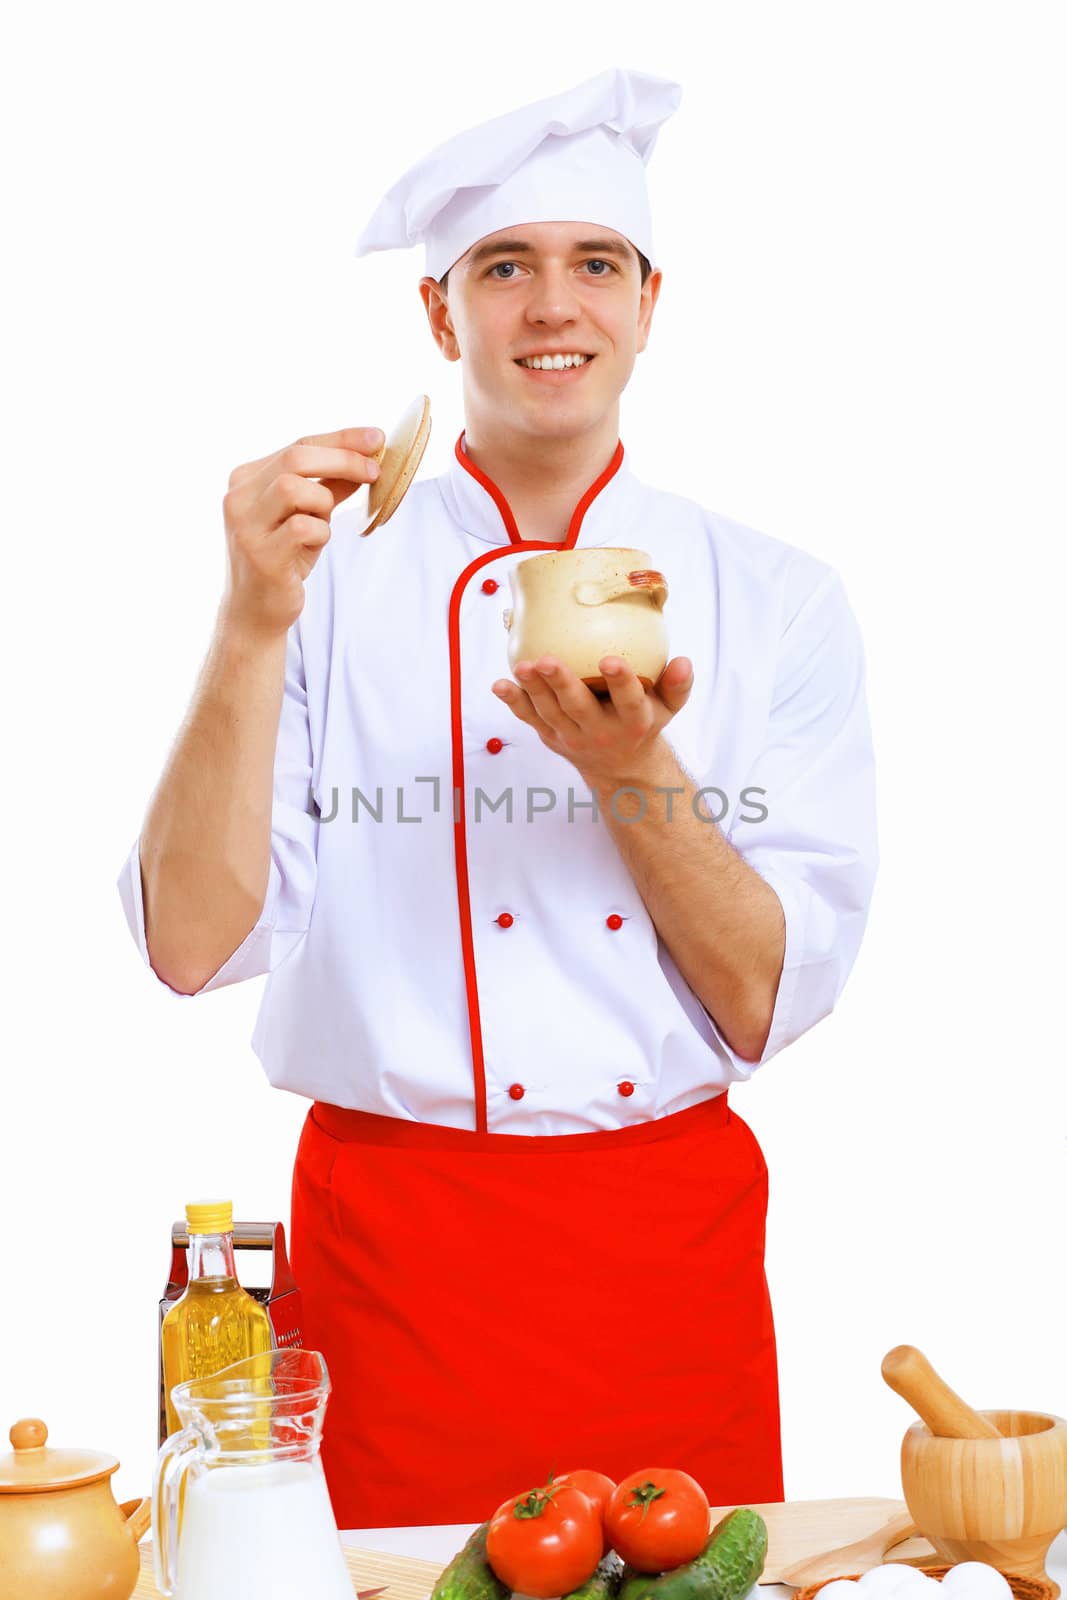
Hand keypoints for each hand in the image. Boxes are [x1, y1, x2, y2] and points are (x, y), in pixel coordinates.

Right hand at [220, 425, 384, 639]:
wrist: (255, 610)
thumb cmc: (283, 558)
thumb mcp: (307, 516)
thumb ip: (329, 486)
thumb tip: (367, 458)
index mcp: (246, 479)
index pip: (298, 446)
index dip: (341, 439)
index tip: (377, 438)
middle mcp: (237, 497)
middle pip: (295, 458)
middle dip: (342, 459)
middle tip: (375, 470)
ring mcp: (245, 525)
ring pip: (294, 488)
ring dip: (323, 502)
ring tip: (322, 523)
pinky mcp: (260, 553)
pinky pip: (303, 527)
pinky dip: (320, 532)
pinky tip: (313, 545)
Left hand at [491, 653, 694, 789]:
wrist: (620, 767)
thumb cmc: (644, 722)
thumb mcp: (667, 709)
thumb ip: (677, 686)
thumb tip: (684, 660)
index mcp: (633, 722)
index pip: (629, 701)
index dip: (620, 682)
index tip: (610, 660)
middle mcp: (601, 731)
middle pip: (579, 707)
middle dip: (562, 684)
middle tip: (548, 660)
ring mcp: (572, 736)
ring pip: (550, 712)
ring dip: (533, 690)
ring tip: (521, 666)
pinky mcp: (551, 736)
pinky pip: (530, 718)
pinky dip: (514, 703)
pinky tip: (499, 685)